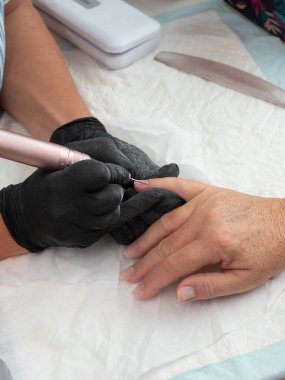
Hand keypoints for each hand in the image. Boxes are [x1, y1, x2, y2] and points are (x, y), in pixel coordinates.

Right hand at [50, 117, 182, 243]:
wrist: (28, 216)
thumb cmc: (50, 180)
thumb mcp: (67, 157)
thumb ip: (99, 152)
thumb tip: (130, 168)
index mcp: (60, 184)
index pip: (101, 174)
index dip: (112, 171)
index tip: (110, 171)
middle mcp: (67, 209)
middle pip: (112, 197)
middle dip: (115, 188)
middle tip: (105, 185)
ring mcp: (75, 228)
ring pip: (114, 213)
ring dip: (113, 203)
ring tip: (98, 197)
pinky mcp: (83, 241)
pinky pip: (108, 227)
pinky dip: (106, 216)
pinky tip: (94, 210)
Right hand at [120, 178, 284, 300]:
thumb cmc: (268, 252)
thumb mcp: (246, 279)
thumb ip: (211, 286)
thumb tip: (179, 292)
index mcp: (214, 242)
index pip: (175, 264)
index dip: (154, 280)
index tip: (139, 291)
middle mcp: (204, 219)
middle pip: (166, 245)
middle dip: (145, 264)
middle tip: (127, 276)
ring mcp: (204, 202)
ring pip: (166, 221)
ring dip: (146, 237)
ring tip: (131, 252)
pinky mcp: (207, 192)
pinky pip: (179, 186)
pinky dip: (158, 185)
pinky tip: (140, 185)